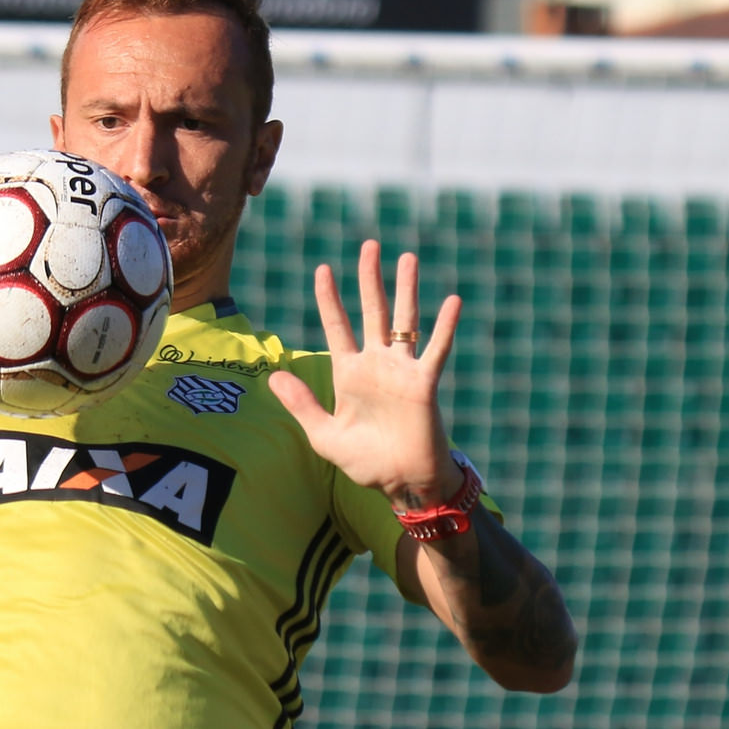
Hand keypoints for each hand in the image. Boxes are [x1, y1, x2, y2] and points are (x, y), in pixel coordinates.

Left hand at [268, 240, 463, 507]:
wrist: (400, 483)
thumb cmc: (364, 462)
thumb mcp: (324, 435)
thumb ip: (301, 405)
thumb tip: (275, 375)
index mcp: (348, 373)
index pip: (337, 326)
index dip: (329, 299)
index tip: (323, 269)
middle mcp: (375, 364)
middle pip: (372, 311)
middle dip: (370, 279)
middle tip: (369, 245)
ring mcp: (401, 371)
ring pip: (404, 321)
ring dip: (406, 290)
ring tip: (407, 257)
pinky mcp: (423, 384)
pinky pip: (435, 350)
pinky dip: (444, 327)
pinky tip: (453, 301)